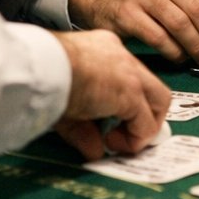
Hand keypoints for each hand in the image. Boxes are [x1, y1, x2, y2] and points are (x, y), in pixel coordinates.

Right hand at [51, 30, 171, 159]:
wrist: (40, 66)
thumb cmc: (41, 74)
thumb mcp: (65, 101)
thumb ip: (84, 126)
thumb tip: (95, 149)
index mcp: (103, 49)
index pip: (124, 77)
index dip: (121, 106)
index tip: (108, 125)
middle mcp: (121, 55)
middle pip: (149, 87)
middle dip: (143, 115)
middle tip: (125, 136)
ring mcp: (130, 73)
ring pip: (158, 100)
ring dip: (144, 127)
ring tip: (120, 143)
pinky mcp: (131, 92)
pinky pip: (146, 123)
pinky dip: (136, 139)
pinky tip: (113, 144)